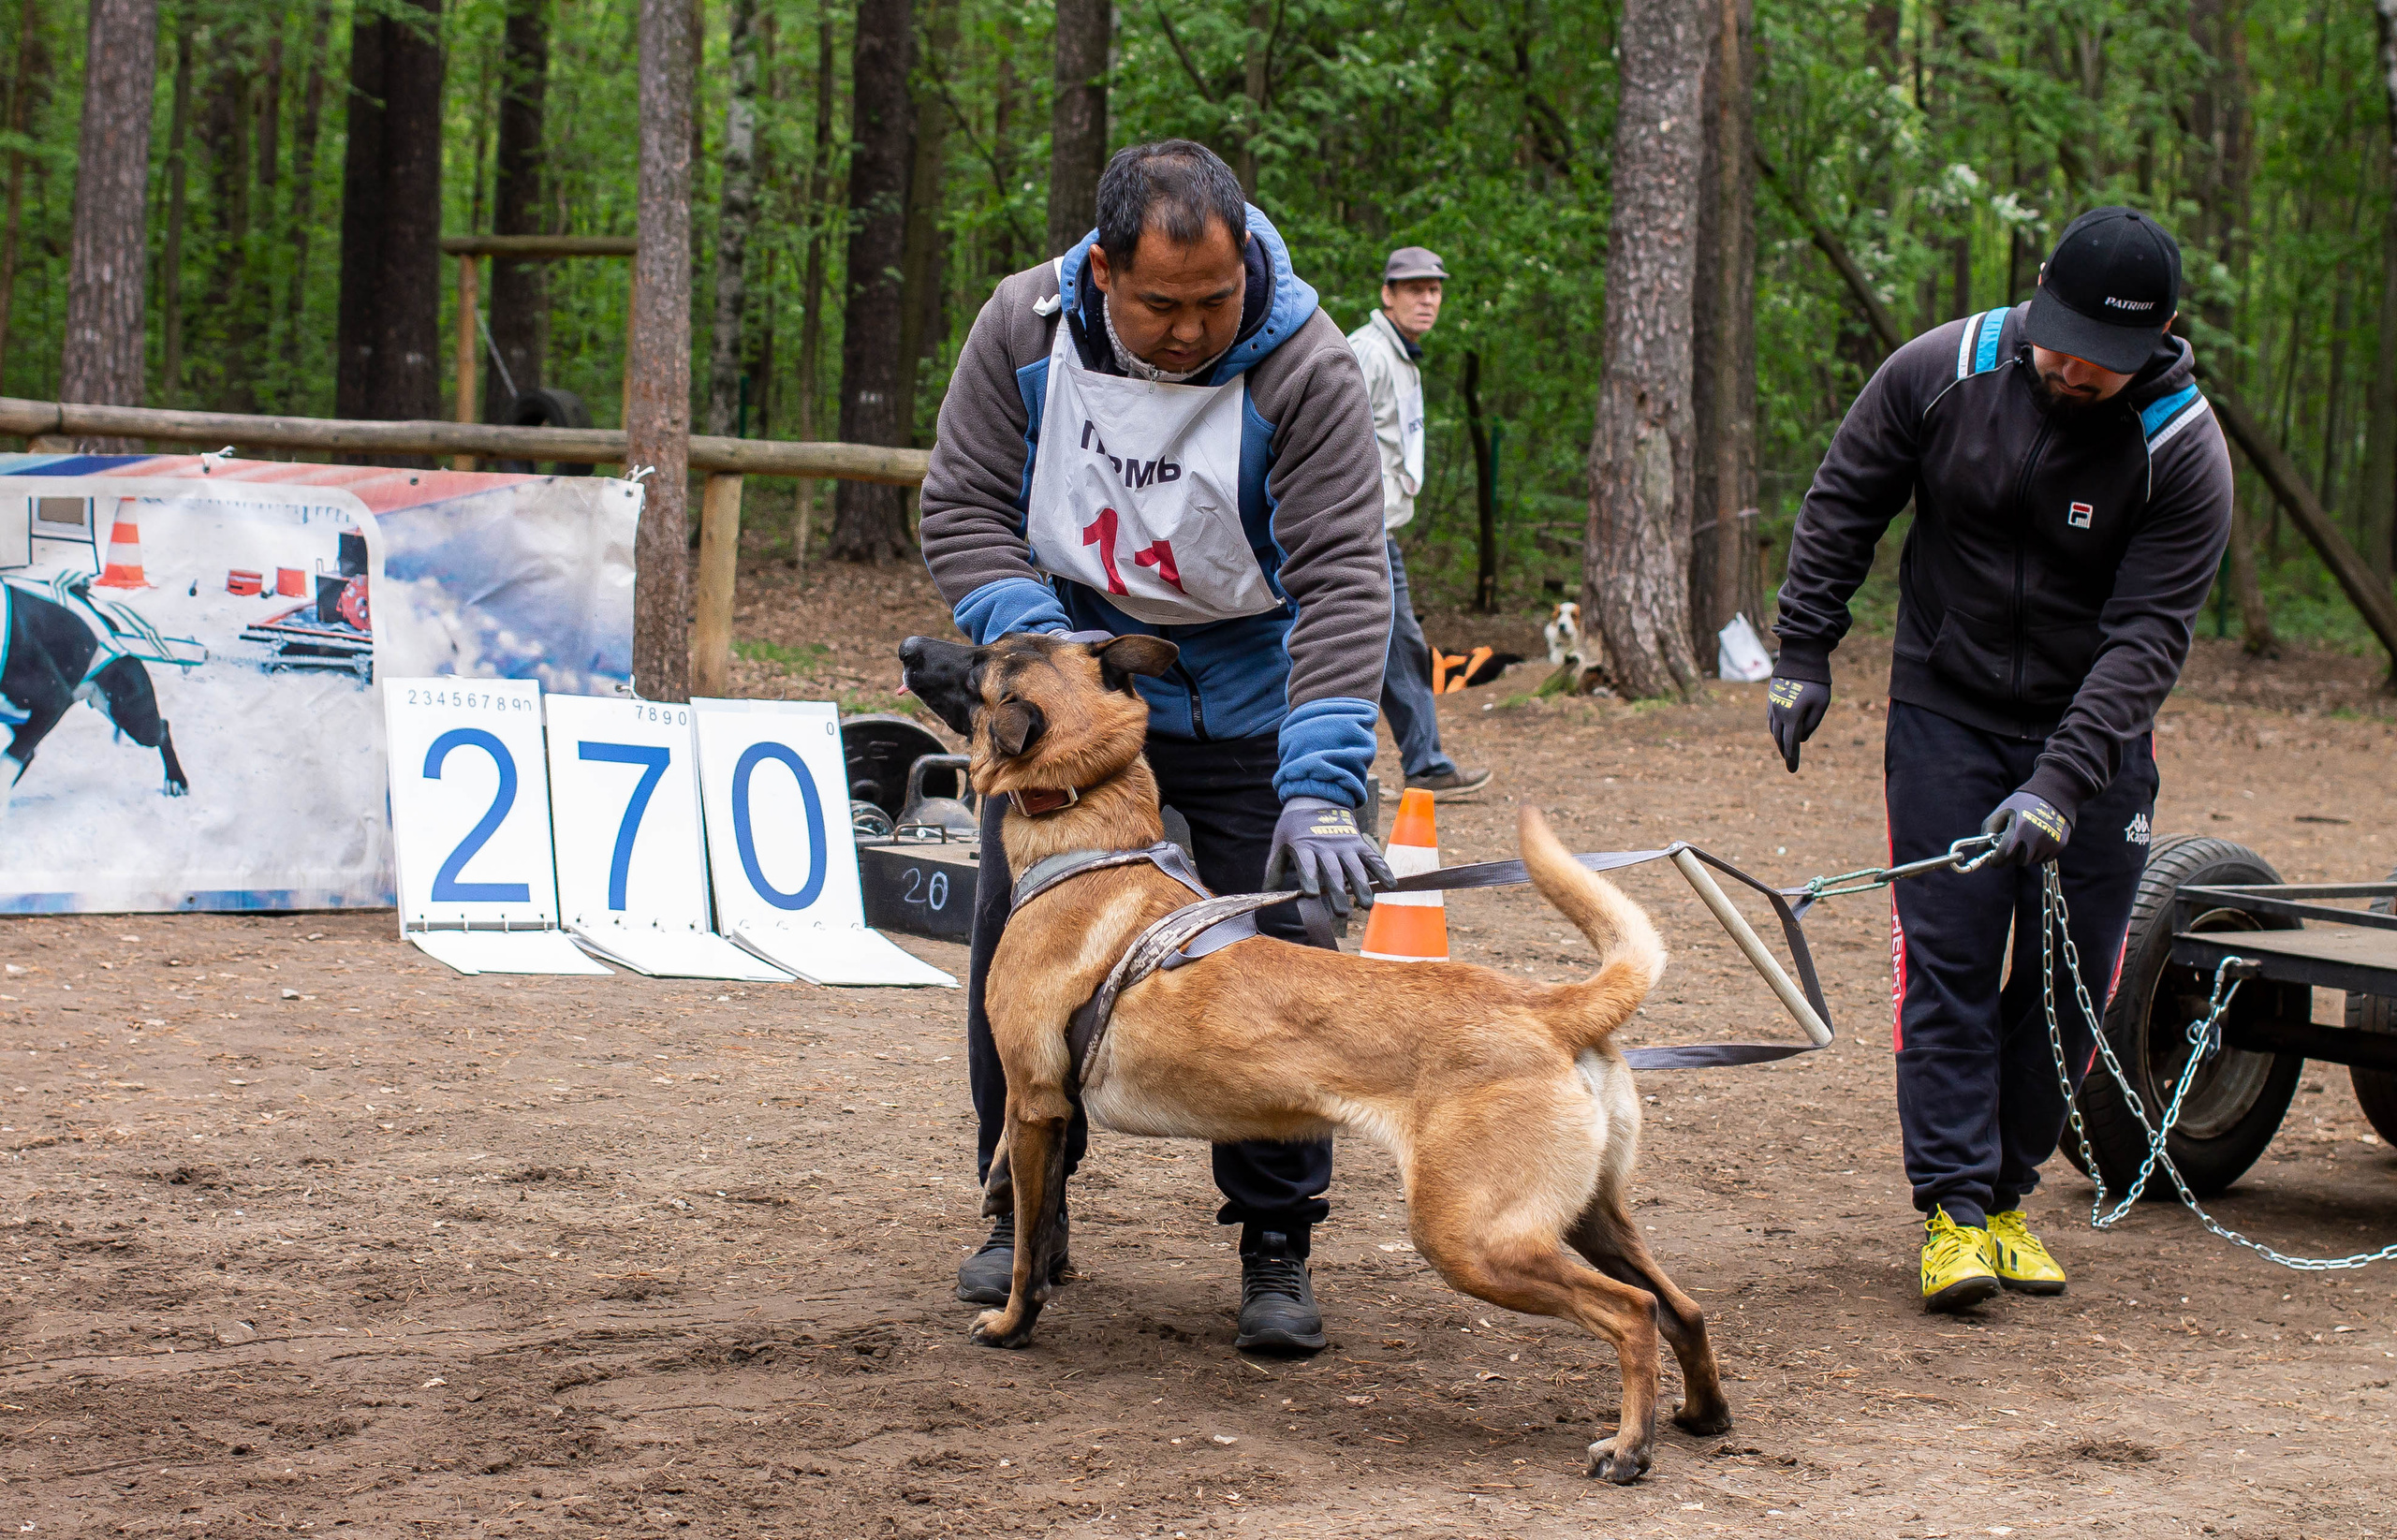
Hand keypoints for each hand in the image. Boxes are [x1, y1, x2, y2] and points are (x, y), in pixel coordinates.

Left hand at [1264, 796, 1393, 917]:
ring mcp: (1344, 845)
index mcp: (1303, 846)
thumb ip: (1274, 869)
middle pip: (1333, 872)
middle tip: (1342, 913)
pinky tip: (1390, 886)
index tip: (1311, 895)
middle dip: (1338, 893)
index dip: (1309, 878)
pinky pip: (1372, 858)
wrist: (1316, 798)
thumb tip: (1267, 894)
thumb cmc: (1294, 828)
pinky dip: (1383, 871)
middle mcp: (1325, 847)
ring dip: (1362, 887)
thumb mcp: (1280, 843)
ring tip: (1367, 906)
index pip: (1306, 864)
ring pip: (1355, 867)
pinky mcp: (1358, 843)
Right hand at [1765, 675, 1830, 772]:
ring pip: (1773, 730)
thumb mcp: (1821, 705)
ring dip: (1779, 741)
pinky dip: (1775, 729)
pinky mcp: (1771, 699)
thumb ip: (1811, 724)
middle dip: (1785, 752)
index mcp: (1792, 717)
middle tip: (1790, 764)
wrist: (1799, 659)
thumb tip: (1800, 739)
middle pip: (1780, 739)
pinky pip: (1771, 719)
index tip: (1793, 770)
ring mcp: (1772, 706)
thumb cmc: (1815, 683)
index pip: (1791, 744)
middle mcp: (1779, 714)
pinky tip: (1780, 731)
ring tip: (1786, 749)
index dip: (1792, 758)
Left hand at [1981, 791, 2071, 867]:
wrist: (2054, 793)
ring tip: (2028, 836)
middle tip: (2013, 842)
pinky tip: (2039, 837)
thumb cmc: (2022, 802)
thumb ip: (1989, 830)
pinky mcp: (2060, 845)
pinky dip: (2039, 852)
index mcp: (2019, 828)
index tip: (1993, 859)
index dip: (1996, 860)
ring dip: (2027, 853)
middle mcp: (2036, 838)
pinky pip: (2044, 858)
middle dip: (2013, 855)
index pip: (2004, 856)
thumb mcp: (2002, 811)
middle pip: (2019, 861)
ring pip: (2032, 860)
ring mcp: (2050, 842)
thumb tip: (1982, 849)